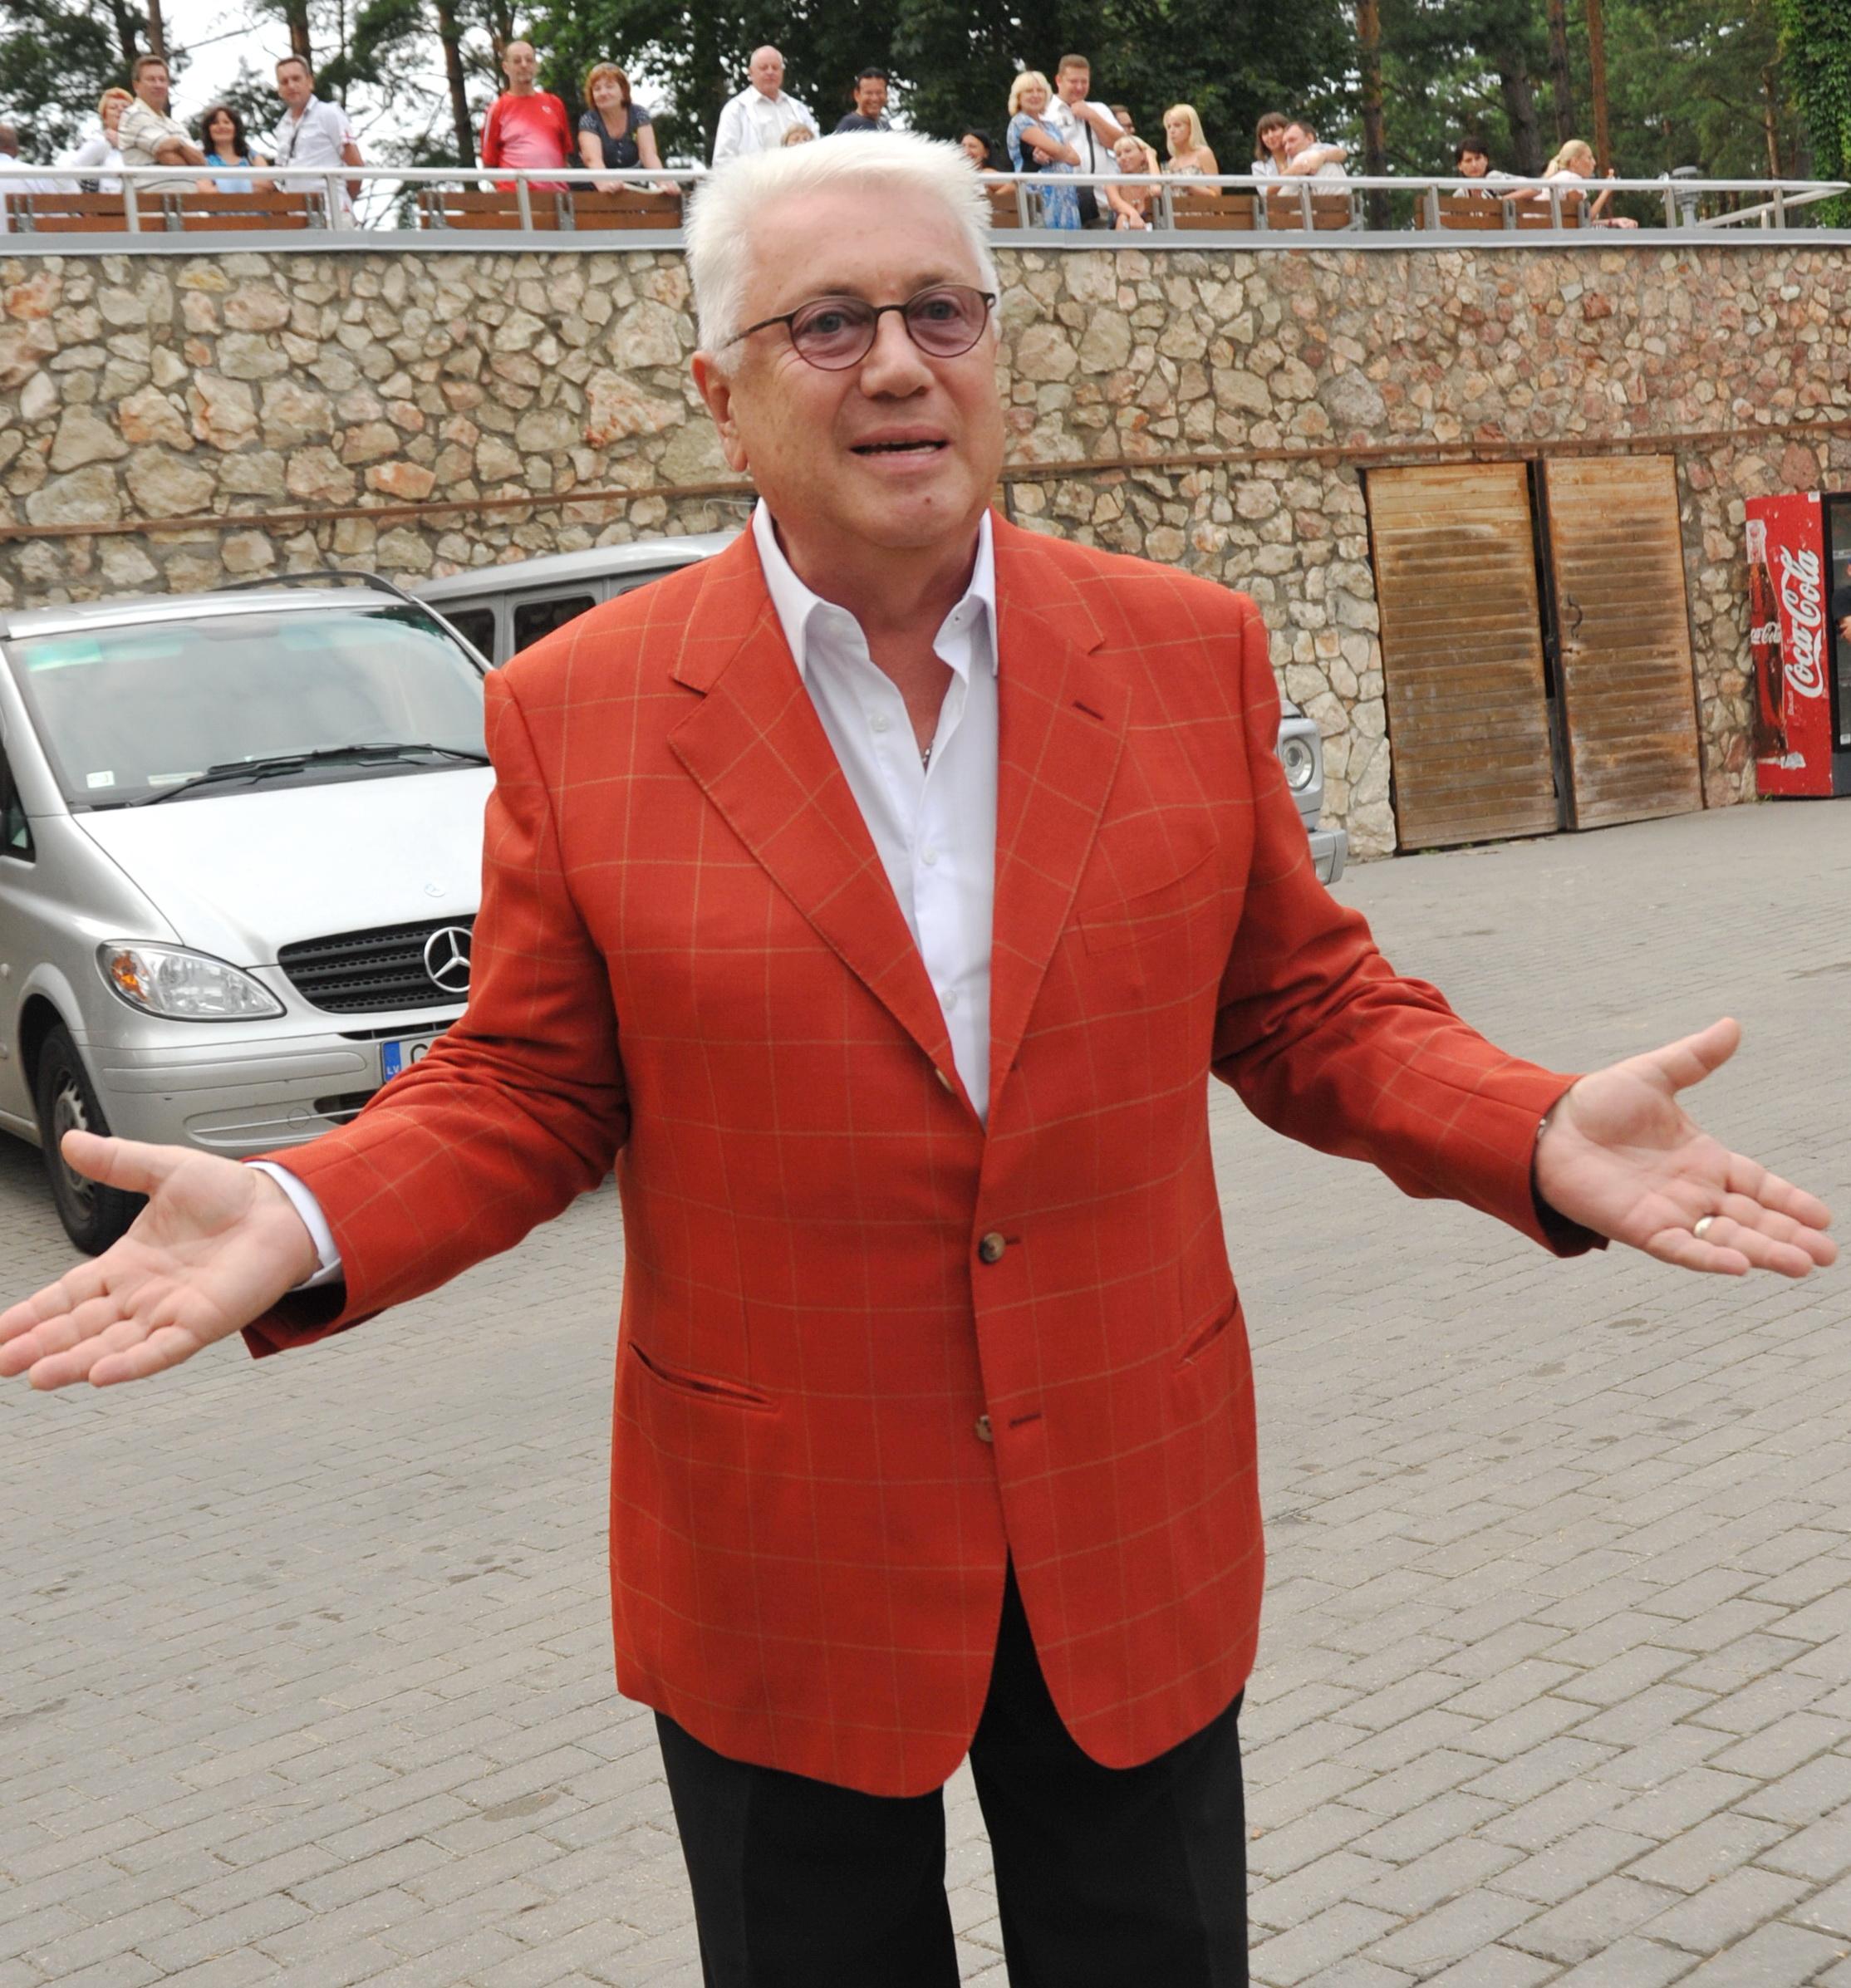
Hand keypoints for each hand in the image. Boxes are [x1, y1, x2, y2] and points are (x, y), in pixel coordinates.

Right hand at [0, 1135, 321, 1389]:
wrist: (282, 1206)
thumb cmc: (231, 1195)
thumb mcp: (163, 1168)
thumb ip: (117, 1161)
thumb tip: (74, 1142)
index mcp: (127, 1264)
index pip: (68, 1294)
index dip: (32, 1313)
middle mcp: (143, 1294)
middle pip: (80, 1326)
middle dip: (39, 1345)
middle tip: (1, 1363)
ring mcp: (170, 1311)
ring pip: (111, 1344)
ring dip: (73, 1361)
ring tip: (37, 1376)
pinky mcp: (201, 1322)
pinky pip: (161, 1349)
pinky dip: (131, 1363)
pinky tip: (101, 1374)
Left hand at [1534, 1018, 1834, 1276]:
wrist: (1545, 1125)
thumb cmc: (1596, 1103)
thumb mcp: (1654, 1075)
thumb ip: (1695, 1057)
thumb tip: (1732, 1025)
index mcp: (1704, 1160)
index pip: (1759, 1185)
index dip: (1790, 1201)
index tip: (1825, 1217)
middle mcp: (1693, 1192)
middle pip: (1752, 1219)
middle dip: (1790, 1236)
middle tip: (1827, 1254)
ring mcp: (1669, 1212)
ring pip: (1726, 1238)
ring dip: (1764, 1251)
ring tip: (1802, 1265)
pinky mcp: (1640, 1227)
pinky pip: (1680, 1248)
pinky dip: (1708, 1258)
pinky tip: (1740, 1266)